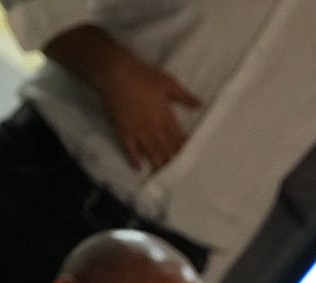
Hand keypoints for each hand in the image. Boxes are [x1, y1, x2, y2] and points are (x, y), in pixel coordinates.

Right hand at [96, 49, 199, 170]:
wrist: (115, 72)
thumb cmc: (143, 76)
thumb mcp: (169, 83)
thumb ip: (185, 97)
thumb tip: (200, 105)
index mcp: (166, 117)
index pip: (180, 140)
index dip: (185, 152)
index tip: (192, 163)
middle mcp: (153, 127)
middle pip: (167, 150)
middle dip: (174, 163)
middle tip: (181, 177)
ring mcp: (137, 130)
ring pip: (151, 153)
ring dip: (158, 165)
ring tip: (164, 177)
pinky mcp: (122, 129)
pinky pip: (128, 148)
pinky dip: (134, 159)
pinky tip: (139, 168)